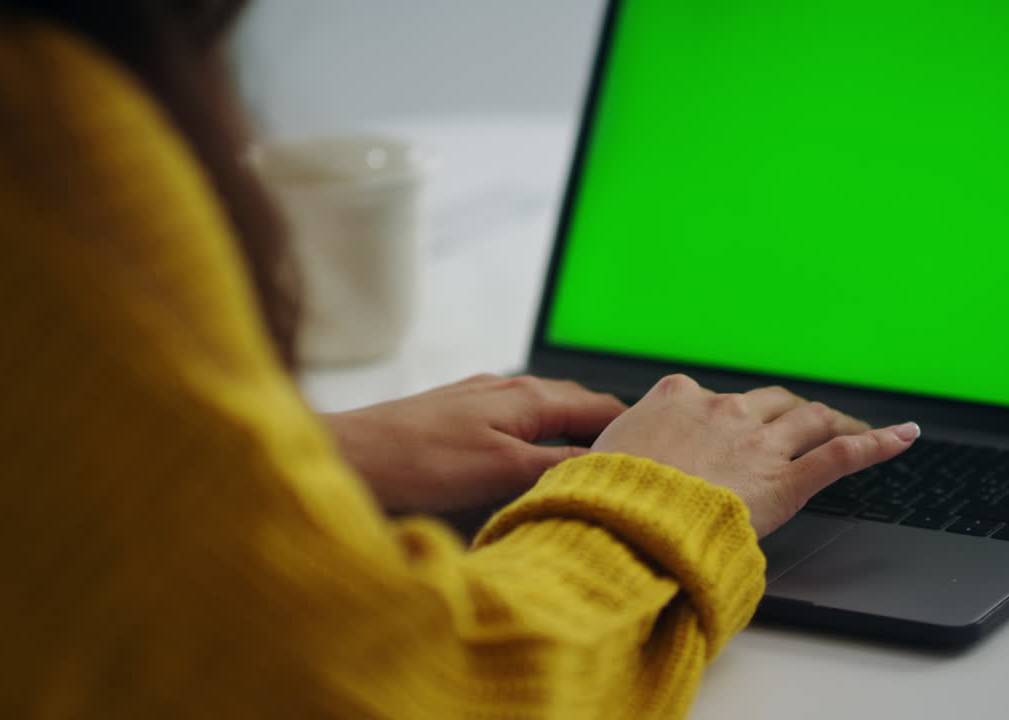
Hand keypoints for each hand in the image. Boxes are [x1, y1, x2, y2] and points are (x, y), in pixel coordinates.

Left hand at [324, 374, 626, 514]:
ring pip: (544, 411)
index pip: (600, 406)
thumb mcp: (502, 470)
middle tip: (635, 456)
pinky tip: (530, 457)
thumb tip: (609, 462)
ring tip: (591, 459)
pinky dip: (538, 435)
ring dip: (571, 430)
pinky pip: (515, 419)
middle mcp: (507, 387)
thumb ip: (558, 463)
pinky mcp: (456, 413)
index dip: (632, 426)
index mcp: (527, 396)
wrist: (346, 455)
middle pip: (575, 403)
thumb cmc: (419, 461)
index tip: (661, 446)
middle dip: (607, 426)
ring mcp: (480, 397)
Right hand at [591, 374, 918, 536]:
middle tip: (796, 425)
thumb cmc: (606, 498)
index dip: (719, 417)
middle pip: (766, 402)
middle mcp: (723, 411)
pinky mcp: (787, 480)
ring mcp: (758, 443)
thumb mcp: (594, 463)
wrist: (630, 521)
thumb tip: (581, 471)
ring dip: (831, 420)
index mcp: (675, 398)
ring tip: (851, 424)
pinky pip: (843, 455)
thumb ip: (609, 457)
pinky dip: (879, 443)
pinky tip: (905, 436)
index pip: (706, 398)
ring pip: (808, 419)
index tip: (719, 430)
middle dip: (783, 413)